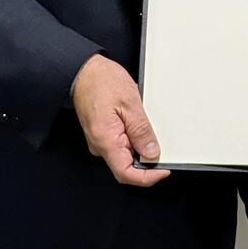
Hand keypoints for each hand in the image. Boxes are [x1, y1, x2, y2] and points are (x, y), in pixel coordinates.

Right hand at [71, 55, 168, 186]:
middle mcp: (99, 145)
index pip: (126, 174)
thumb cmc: (101, 81)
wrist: (84, 70)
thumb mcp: (130, 103)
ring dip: (139, 145)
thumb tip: (152, 154)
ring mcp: (100, 140)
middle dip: (145, 158)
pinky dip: (133, 138)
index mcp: (105, 140)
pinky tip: (135, 121)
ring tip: (141, 120)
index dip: (147, 178)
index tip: (163, 170)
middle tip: (157, 139)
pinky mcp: (102, 134)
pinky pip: (120, 144)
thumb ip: (141, 131)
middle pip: (127, 166)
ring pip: (125, 154)